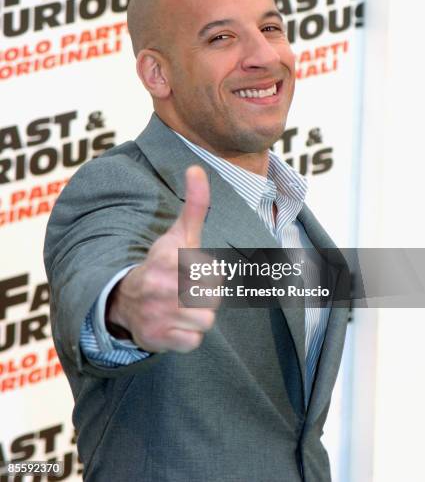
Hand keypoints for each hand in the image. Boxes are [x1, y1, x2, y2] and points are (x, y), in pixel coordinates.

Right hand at [107, 166, 217, 353]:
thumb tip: (197, 168)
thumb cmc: (162, 263)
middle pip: (213, 299)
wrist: (124, 298)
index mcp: (167, 260)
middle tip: (186, 291)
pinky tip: (174, 323)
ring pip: (206, 322)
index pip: (214, 273)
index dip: (207, 273)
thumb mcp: (179, 234)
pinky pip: (193, 342)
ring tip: (181, 307)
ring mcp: (156, 315)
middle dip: (205, 296)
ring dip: (198, 316)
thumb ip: (195, 204)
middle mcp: (159, 288)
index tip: (189, 270)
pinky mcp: (156, 339)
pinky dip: (188, 336)